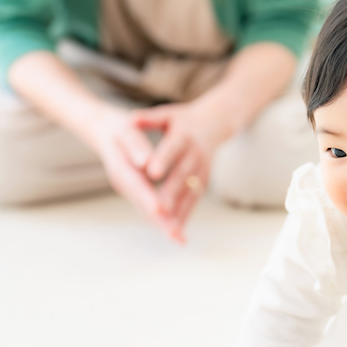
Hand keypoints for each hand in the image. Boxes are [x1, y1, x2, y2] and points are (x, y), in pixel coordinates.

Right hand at [89, 107, 176, 236]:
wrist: (102, 130)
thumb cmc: (118, 128)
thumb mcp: (126, 130)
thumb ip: (136, 146)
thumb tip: (144, 163)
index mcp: (121, 167)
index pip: (138, 186)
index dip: (150, 199)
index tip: (162, 212)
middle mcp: (124, 182)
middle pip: (143, 204)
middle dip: (160, 220)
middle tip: (176, 235)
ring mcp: (129, 189)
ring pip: (146, 210)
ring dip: (163, 225)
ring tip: (180, 239)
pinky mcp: (136, 191)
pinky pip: (149, 207)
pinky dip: (162, 219)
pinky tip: (177, 229)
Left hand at [133, 102, 232, 241]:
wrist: (215, 123)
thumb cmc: (182, 120)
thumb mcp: (167, 114)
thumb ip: (148, 118)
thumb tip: (131, 119)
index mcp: (184, 135)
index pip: (172, 148)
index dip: (163, 160)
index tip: (152, 174)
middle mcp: (196, 154)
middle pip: (182, 175)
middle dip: (171, 194)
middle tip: (158, 210)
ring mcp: (202, 169)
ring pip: (190, 192)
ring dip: (180, 210)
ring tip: (168, 229)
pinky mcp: (204, 181)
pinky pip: (194, 200)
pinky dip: (185, 215)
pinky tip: (175, 231)